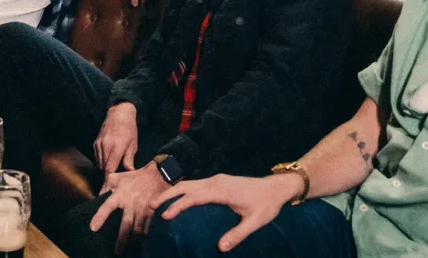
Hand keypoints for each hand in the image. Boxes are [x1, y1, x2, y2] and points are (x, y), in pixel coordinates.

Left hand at [90, 164, 171, 252]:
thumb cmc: (134, 178)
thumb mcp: (117, 177)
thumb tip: (97, 197)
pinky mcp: (150, 213)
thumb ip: (106, 186)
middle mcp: (130, 204)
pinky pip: (146, 227)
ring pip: (137, 229)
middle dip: (121, 239)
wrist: (157, 176)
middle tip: (117, 252)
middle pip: (125, 224)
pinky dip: (142, 237)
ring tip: (128, 252)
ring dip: (133, 241)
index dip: (100, 217)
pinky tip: (139, 244)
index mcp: (120, 194)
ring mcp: (142, 209)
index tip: (93, 228)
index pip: (108, 206)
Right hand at [94, 103, 138, 178]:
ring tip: (115, 166)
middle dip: (109, 174)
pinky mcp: (95, 143)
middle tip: (117, 177)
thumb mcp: (133, 144)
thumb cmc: (129, 129)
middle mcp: (105, 146)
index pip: (109, 169)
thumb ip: (129, 159)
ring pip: (100, 164)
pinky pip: (97, 157)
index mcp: (116, 147)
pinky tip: (109, 158)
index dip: (109, 180)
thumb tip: (129, 172)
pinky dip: (102, 161)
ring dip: (106, 167)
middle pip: (104, 168)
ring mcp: (99, 144)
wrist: (119, 113)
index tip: (109, 188)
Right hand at [154, 174, 299, 251]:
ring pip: (190, 183)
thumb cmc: (266, 205)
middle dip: (168, 195)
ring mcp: (217, 179)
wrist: (276, 188)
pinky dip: (183, 191)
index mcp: (223, 190)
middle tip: (151, 206)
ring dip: (173, 191)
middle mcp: (217, 181)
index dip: (178, 205)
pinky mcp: (218, 181)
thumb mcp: (255, 222)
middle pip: (187, 186)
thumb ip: (238, 234)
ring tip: (158, 203)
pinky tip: (176, 199)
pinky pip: (196, 184)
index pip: (195, 196)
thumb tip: (220, 248)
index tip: (165, 216)